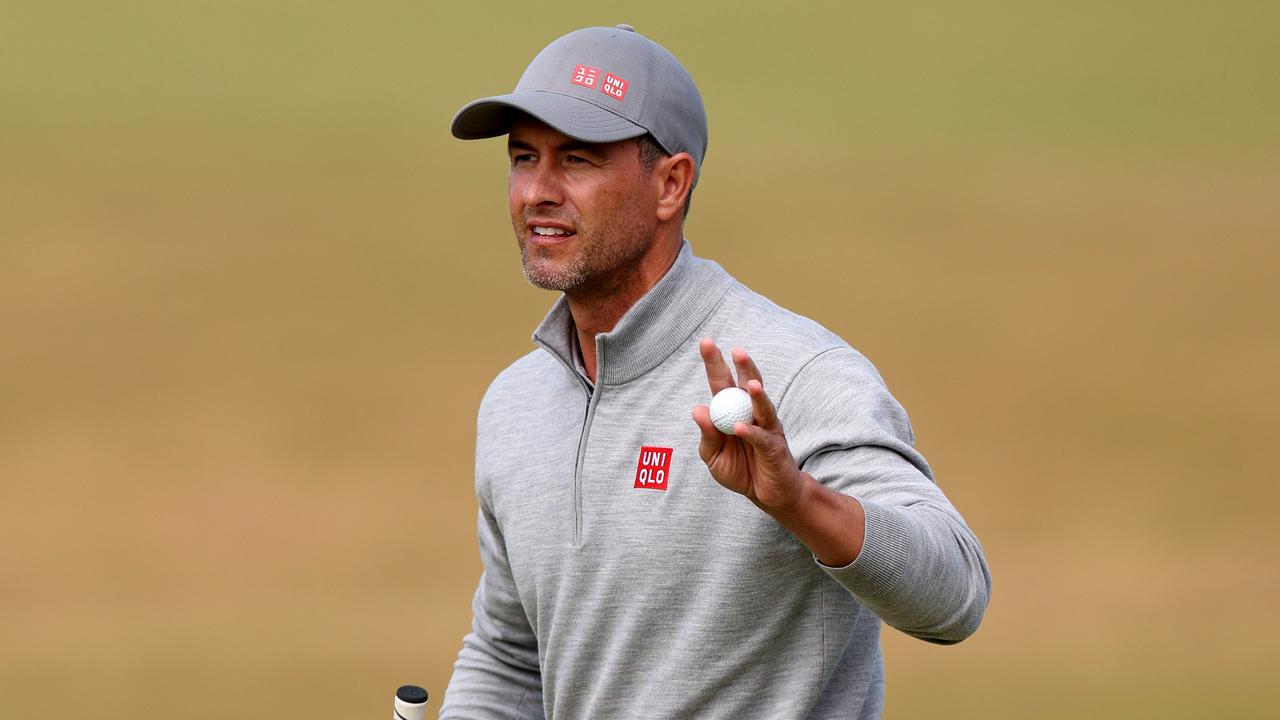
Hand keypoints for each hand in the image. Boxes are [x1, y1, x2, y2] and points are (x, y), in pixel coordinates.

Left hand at [691, 338, 804, 512]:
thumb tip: (698, 409)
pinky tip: (740, 428)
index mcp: (731, 412)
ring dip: (757, 395)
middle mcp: (750, 413)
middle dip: (743, 367)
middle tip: (735, 350)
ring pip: (762, 406)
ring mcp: (766, 427)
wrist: (766, 495)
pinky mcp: (774, 447)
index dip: (715, 363)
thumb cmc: (739, 470)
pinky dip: (751, 433)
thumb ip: (707, 434)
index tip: (706, 342)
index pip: (722, 382)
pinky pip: (762, 437)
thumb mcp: (713, 456)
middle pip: (747, 385)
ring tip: (752, 385)